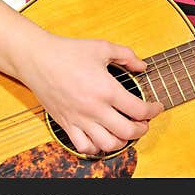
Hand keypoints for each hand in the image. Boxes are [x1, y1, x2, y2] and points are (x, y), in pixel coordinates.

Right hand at [17, 33, 163, 155]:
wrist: (38, 59)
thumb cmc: (68, 52)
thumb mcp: (103, 47)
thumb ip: (127, 56)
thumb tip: (143, 66)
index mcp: (106, 89)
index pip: (138, 110)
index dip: (153, 111)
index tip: (156, 107)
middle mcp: (94, 108)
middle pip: (127, 132)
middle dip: (142, 129)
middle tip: (144, 122)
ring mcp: (79, 119)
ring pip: (107, 144)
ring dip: (122, 141)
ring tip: (125, 131)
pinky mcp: (66, 124)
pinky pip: (83, 146)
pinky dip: (96, 147)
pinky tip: (102, 136)